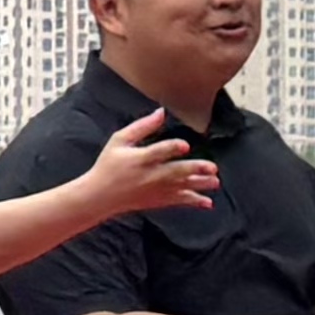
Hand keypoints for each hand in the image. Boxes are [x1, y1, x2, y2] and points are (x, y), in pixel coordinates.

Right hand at [73, 111, 220, 223]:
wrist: (100, 195)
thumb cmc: (109, 165)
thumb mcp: (119, 141)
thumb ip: (141, 127)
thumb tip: (161, 112)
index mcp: (141, 158)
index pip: (159, 151)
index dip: (172, 148)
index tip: (185, 146)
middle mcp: (151, 175)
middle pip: (176, 171)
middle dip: (195, 170)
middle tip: (212, 168)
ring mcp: (157, 189)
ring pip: (183, 186)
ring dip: (200, 185)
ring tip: (215, 182)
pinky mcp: (159, 200)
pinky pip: (179, 201)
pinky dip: (194, 202)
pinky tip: (208, 202)